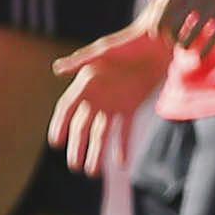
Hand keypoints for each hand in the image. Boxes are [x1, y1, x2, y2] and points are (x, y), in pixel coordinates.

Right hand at [44, 24, 171, 178]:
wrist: (159, 44)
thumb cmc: (130, 42)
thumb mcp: (105, 50)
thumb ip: (81, 60)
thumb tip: (56, 68)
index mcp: (85, 83)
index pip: (67, 108)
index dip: (59, 125)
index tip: (55, 142)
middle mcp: (96, 96)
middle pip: (82, 126)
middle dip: (78, 146)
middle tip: (74, 166)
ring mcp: (113, 103)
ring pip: (101, 133)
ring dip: (97, 152)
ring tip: (93, 173)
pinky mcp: (131, 107)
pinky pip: (125, 131)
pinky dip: (123, 147)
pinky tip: (121, 164)